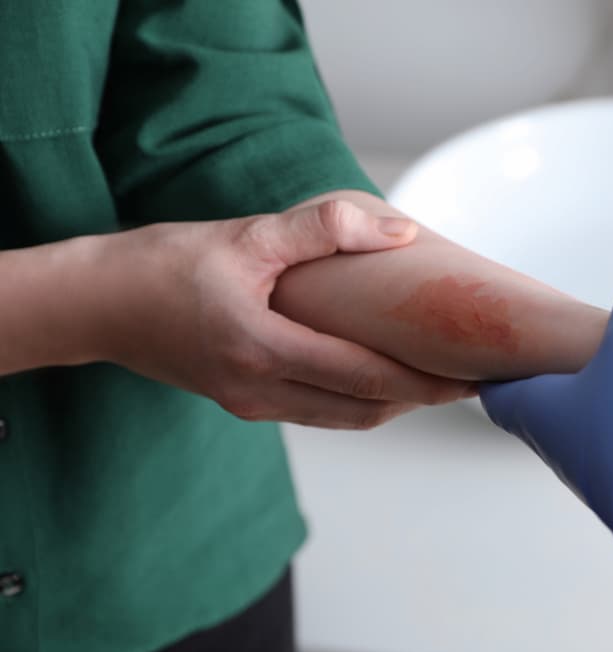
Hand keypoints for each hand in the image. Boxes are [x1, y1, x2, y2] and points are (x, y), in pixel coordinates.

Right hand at [94, 199, 473, 427]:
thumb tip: (398, 232)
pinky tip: (374, 376)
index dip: (426, 383)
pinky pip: (315, 410)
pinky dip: (354, 399)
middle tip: (468, 384)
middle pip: (362, 409)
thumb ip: (323, 229)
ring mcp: (251, 401)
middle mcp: (260, 389)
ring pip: (340, 417)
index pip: (367, 378)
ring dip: (389, 403)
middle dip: (420, 400)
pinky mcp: (243, 399)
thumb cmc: (163, 265)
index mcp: (264, 349)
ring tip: (432, 382)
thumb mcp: (244, 235)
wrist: (96, 304)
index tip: (471, 379)